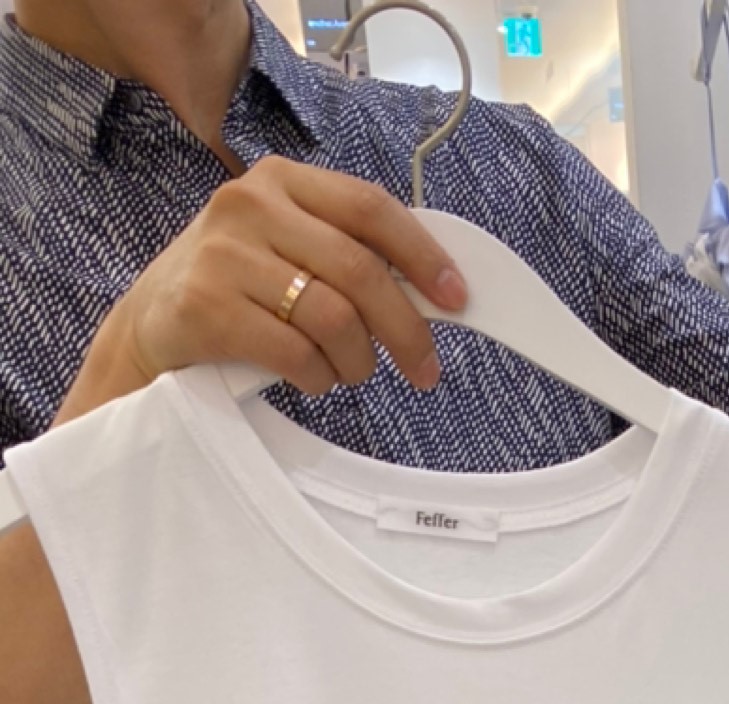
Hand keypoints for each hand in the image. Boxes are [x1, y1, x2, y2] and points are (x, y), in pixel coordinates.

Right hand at [61, 159, 467, 421]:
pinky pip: (296, 353)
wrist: (151, 328)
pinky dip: (318, 377)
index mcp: (282, 181)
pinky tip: (311, 378)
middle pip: (361, 271)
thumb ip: (346, 253)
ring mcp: (224, 255)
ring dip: (357, 361)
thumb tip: (433, 291)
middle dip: (406, 330)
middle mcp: (250, 205)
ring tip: (348, 373)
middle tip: (425, 370)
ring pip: (334, 317)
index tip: (458, 299)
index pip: (370, 208)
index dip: (423, 255)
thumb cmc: (237, 290)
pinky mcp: (206, 307)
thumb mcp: (288, 248)